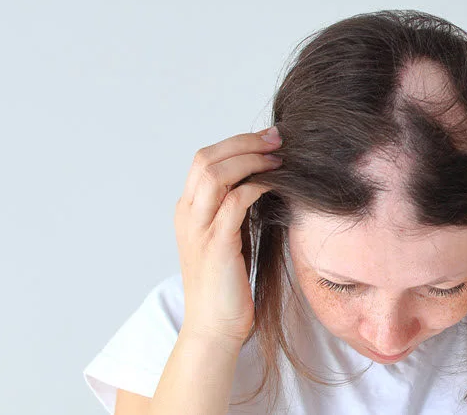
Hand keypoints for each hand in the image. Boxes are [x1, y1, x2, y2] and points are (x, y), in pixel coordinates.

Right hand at [173, 126, 282, 345]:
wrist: (214, 327)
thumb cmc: (228, 285)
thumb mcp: (229, 238)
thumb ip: (235, 209)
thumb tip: (262, 179)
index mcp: (187, 210)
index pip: (203, 159)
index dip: (236, 142)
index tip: (268, 138)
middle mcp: (187, 214)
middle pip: (206, 158)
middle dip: (244, 142)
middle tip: (277, 139)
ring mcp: (198, 229)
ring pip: (215, 173)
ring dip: (250, 159)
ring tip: (279, 158)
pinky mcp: (216, 244)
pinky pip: (235, 202)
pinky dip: (256, 186)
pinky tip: (276, 185)